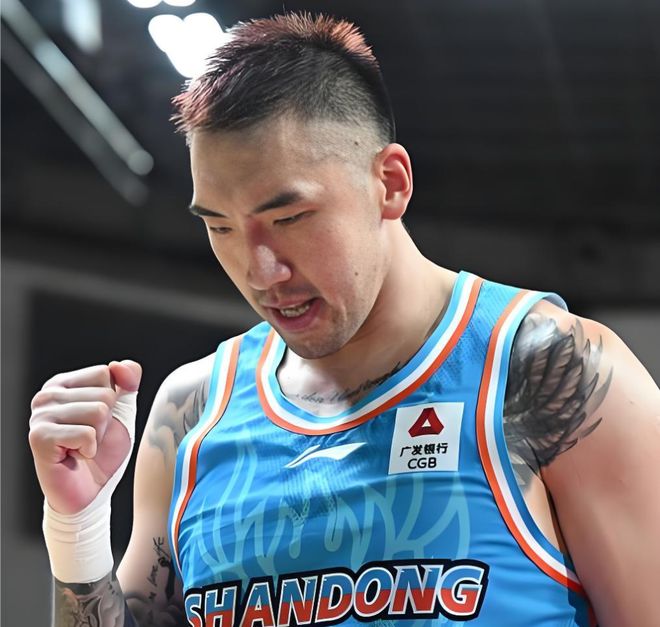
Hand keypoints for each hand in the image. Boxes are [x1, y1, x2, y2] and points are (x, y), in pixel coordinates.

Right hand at [28, 360, 141, 514]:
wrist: (89, 491)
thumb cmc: (103, 450)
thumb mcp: (122, 410)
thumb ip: (127, 382)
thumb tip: (121, 365)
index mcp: (64, 383)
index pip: (106, 373)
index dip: (114, 400)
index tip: (99, 420)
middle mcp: (47, 395)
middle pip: (104, 394)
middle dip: (106, 421)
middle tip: (90, 438)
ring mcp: (40, 415)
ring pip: (98, 412)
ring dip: (98, 437)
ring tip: (82, 447)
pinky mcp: (39, 438)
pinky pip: (86, 434)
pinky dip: (89, 449)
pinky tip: (74, 456)